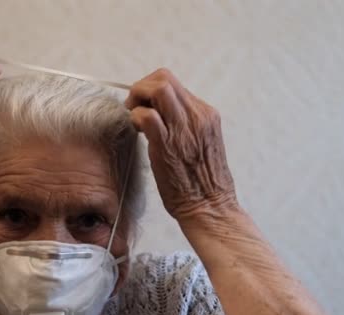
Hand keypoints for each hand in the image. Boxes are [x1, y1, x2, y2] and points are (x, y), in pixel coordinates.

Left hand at [125, 68, 235, 221]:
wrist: (210, 206)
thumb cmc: (202, 182)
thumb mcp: (201, 143)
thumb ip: (185, 125)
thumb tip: (160, 115)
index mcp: (206, 114)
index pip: (173, 83)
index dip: (151, 89)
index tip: (143, 104)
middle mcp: (198, 116)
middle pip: (164, 78)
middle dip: (141, 87)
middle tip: (133, 106)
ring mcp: (184, 128)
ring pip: (157, 88)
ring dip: (137, 98)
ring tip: (133, 116)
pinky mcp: (168, 144)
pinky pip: (147, 115)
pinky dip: (135, 117)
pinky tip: (136, 130)